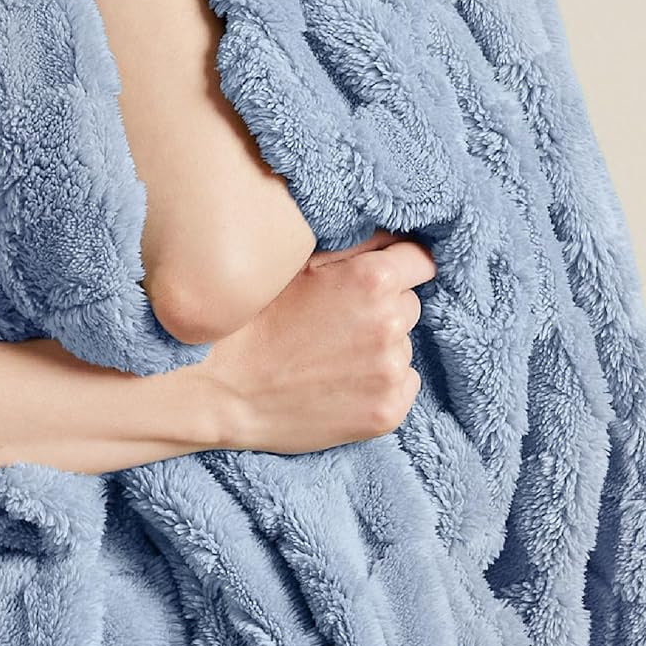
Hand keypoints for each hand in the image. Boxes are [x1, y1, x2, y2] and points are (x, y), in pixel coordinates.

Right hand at [194, 229, 437, 454]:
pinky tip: (341, 382)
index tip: (382, 277)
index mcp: (372, 280)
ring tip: (331, 355)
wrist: (225, 390)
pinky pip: (404, 384)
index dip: (400, 265)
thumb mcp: (298, 266)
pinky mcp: (388, 411)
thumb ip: (353, 246)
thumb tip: (392, 235)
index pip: (420, 261)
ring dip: (379, 347)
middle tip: (337, 321)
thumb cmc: (256, 320)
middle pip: (410, 304)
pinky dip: (381, 383)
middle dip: (384, 307)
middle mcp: (390, 323)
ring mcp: (390, 371)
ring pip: (403, 346)